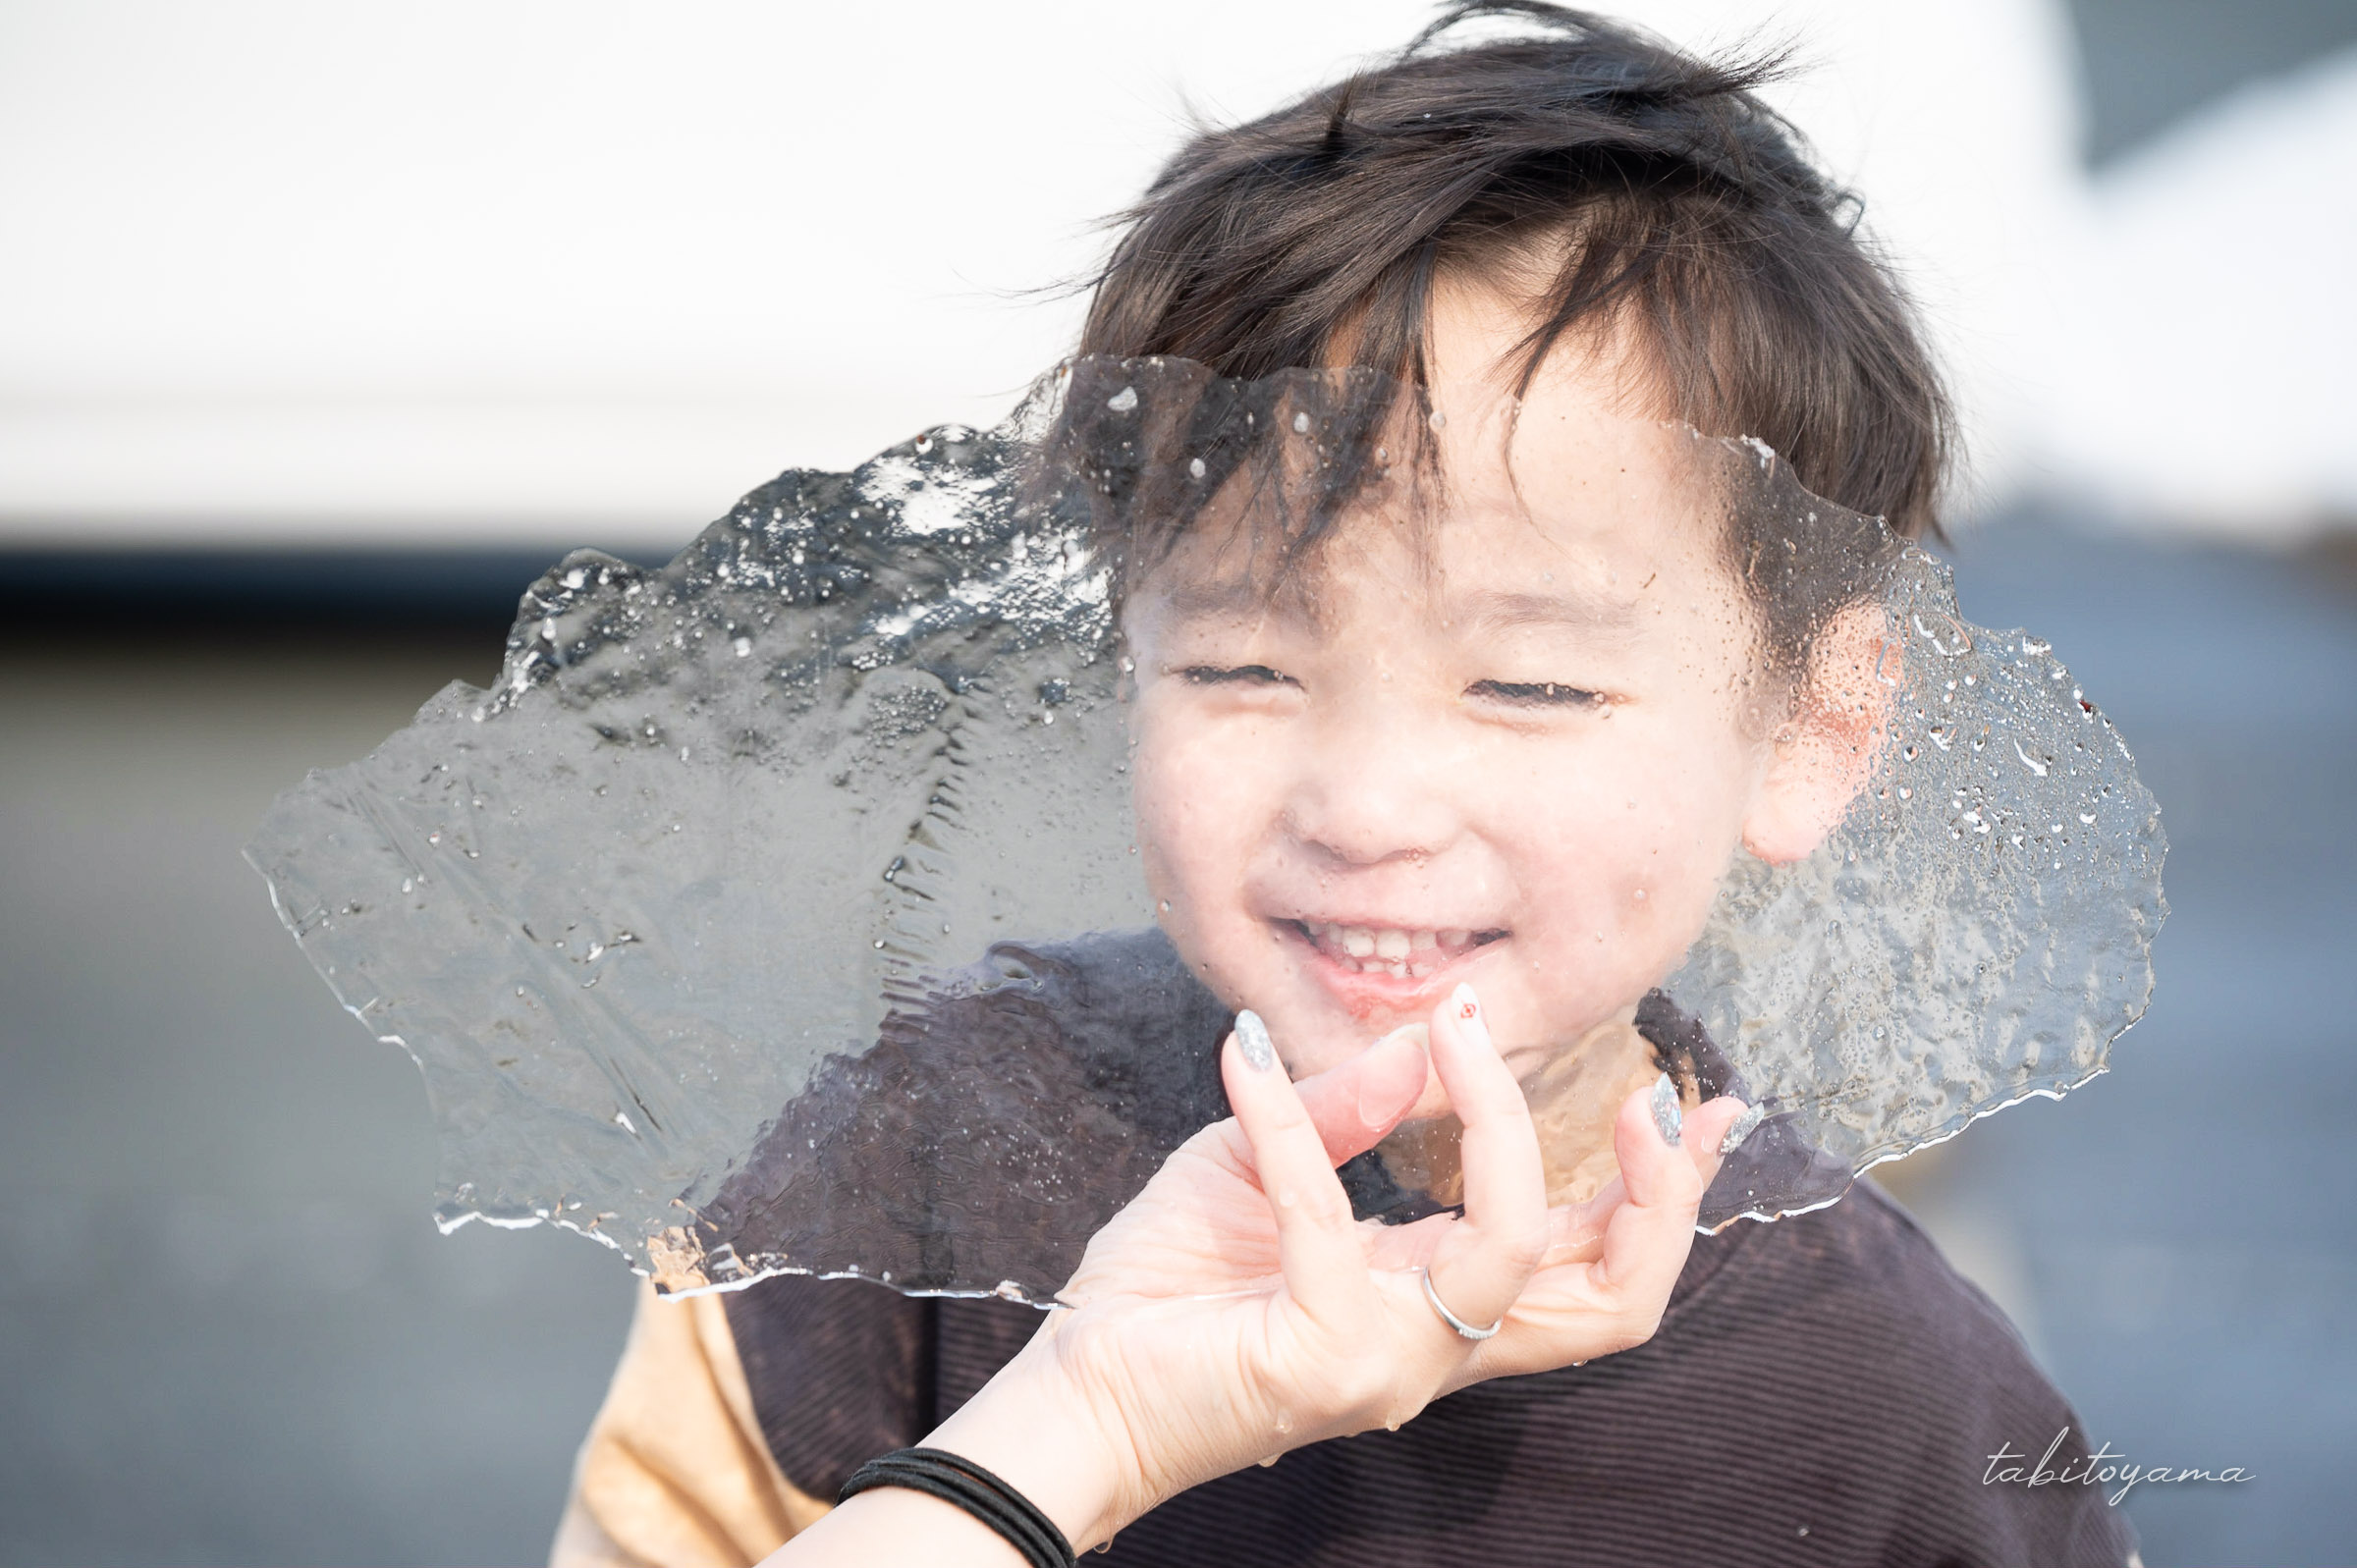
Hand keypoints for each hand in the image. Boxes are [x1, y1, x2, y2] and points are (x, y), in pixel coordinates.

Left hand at [923, 983, 1743, 1550]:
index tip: (1691, 1102)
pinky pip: (1327, 1216)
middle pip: (1615, 1298)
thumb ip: (1346, 1110)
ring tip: (1467, 1036)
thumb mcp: (1259, 1168)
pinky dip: (1286, 1124)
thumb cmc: (1168, 1290)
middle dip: (1658, 1195)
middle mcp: (1438, 1343)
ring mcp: (1389, 1361)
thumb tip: (1421, 1035)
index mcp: (1442, 1300)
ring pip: (1516, 1254)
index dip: (1665, 1194)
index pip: (1596, 1265)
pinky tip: (1239, 1059)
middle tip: (1651, 1096)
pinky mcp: (1319, 1359)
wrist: (1075, 1387)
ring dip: (1505, 1130)